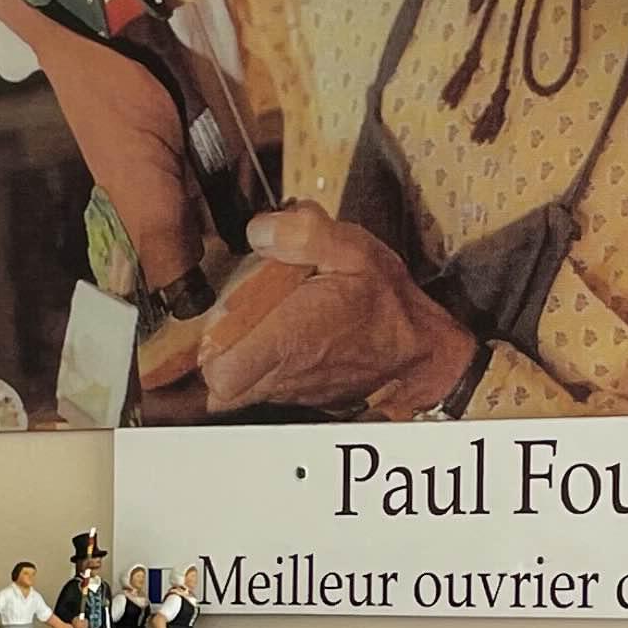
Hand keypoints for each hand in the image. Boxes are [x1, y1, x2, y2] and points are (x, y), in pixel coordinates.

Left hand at [194, 208, 477, 416]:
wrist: (419, 350)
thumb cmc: (385, 302)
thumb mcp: (352, 249)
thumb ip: (302, 233)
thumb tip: (258, 229)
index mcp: (288, 342)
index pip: (217, 371)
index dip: (207, 343)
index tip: (221, 312)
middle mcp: (281, 376)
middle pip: (216, 384)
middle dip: (215, 349)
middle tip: (232, 315)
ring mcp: (287, 392)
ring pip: (235, 391)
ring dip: (235, 359)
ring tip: (254, 324)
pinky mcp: (295, 398)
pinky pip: (258, 390)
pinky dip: (256, 368)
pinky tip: (274, 337)